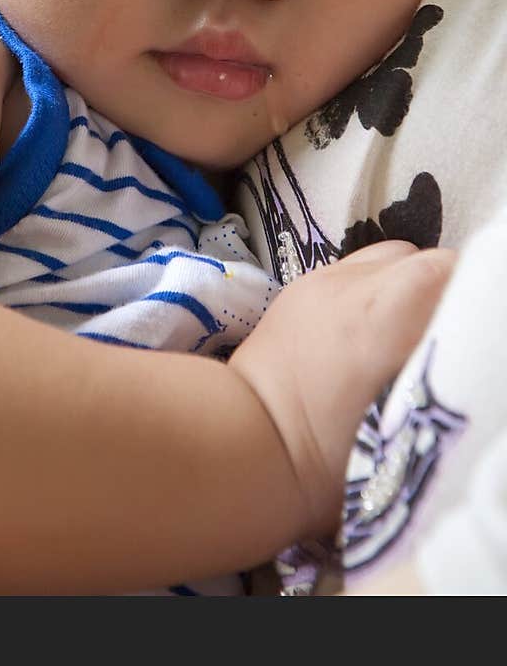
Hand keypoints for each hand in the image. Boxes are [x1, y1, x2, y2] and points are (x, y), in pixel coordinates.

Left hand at [229, 240, 454, 536]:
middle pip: (425, 259)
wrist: (242, 451)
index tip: (476, 331)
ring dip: (408, 284)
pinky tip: (369, 330)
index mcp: (387, 316)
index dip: (475, 295)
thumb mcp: (406, 424)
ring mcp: (322, 281)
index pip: (454, 271)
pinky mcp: (298, 288)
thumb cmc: (330, 461)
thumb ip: (440, 372)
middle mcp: (354, 284)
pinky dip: (373, 288)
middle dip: (446, 290)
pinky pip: (353, 269)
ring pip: (389, 257)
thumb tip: (455, 353)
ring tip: (409, 330)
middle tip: (448, 336)